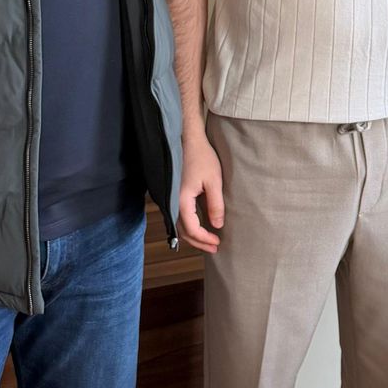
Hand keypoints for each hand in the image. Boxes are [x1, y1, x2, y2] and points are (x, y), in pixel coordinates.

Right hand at [178, 129, 224, 251]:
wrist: (187, 139)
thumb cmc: (201, 156)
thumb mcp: (214, 181)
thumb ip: (215, 204)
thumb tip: (218, 225)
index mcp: (181, 200)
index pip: (192, 229)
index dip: (205, 238)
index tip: (217, 242)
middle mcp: (172, 202)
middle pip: (183, 231)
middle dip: (198, 242)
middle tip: (214, 248)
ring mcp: (170, 198)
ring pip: (179, 225)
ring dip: (192, 235)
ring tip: (208, 240)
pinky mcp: (172, 194)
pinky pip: (177, 216)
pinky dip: (187, 226)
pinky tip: (199, 226)